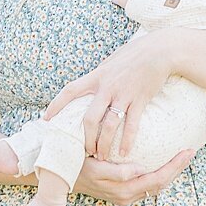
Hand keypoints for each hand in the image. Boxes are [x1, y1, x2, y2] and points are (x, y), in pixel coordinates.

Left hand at [44, 32, 173, 159]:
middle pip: (89, 117)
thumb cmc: (135, 53)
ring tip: (102, 156)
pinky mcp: (140, 99)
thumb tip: (89, 83)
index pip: (71, 90)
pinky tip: (124, 152)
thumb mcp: (112, 60)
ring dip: (104, 144)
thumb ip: (100, 74)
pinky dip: (127, 140)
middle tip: (84, 152)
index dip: (56, 105)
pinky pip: (132, 124)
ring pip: (109, 125)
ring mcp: (124, 94)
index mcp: (98, 75)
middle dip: (85, 138)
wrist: (160, 50)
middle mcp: (108, 86)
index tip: (45, 120)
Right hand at [74, 149, 193, 205]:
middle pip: (160, 184)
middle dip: (177, 167)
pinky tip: (165, 161)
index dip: (174, 166)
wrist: (60, 177)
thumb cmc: (78, 165)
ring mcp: (125, 195)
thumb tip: (140, 170)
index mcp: (123, 190)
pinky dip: (159, 173)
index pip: (157, 180)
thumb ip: (116, 173)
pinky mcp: (122, 191)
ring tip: (183, 155)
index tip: (187, 151)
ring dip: (170, 171)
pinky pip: (146, 184)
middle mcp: (127, 196)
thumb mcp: (95, 168)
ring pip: (155, 185)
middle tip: (191, 150)